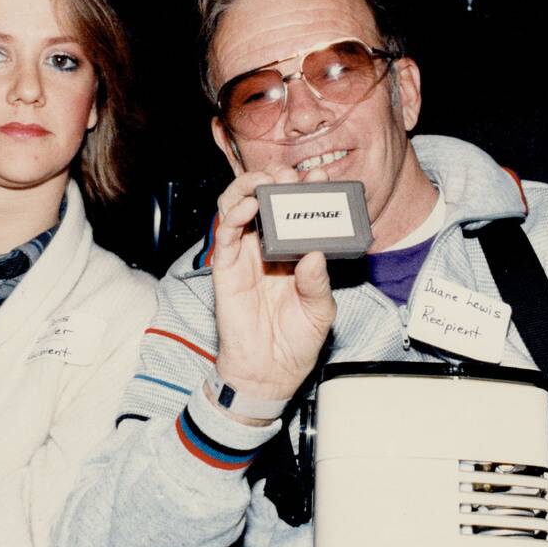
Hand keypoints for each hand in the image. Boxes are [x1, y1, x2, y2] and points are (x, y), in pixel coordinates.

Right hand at [210, 165, 335, 418]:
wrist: (270, 371)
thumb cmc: (295, 341)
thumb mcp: (321, 311)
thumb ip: (318, 283)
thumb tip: (315, 254)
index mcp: (293, 252)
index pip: (297, 210)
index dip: (307, 189)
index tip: (322, 177)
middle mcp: (266, 247)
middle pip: (264, 198)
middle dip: (275, 179)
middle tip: (289, 175)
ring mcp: (244, 255)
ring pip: (237, 206)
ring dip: (249, 187)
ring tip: (267, 181)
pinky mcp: (225, 268)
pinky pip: (224, 233)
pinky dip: (234, 214)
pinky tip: (250, 206)